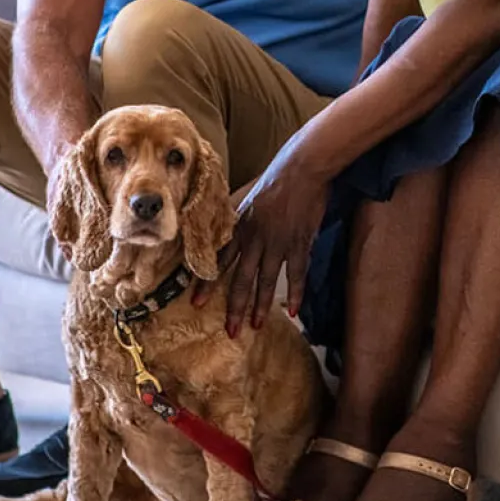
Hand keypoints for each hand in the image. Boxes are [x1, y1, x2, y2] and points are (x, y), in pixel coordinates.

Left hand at [193, 154, 326, 337]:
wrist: (301, 169)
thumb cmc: (275, 180)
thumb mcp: (248, 198)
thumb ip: (237, 218)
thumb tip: (224, 230)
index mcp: (240, 228)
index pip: (220, 261)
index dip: (208, 284)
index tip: (197, 304)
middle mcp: (255, 239)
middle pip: (241, 279)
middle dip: (235, 307)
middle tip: (230, 331)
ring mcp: (278, 242)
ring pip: (266, 280)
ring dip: (260, 306)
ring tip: (255, 326)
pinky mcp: (299, 242)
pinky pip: (296, 273)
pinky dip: (296, 293)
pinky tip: (292, 311)